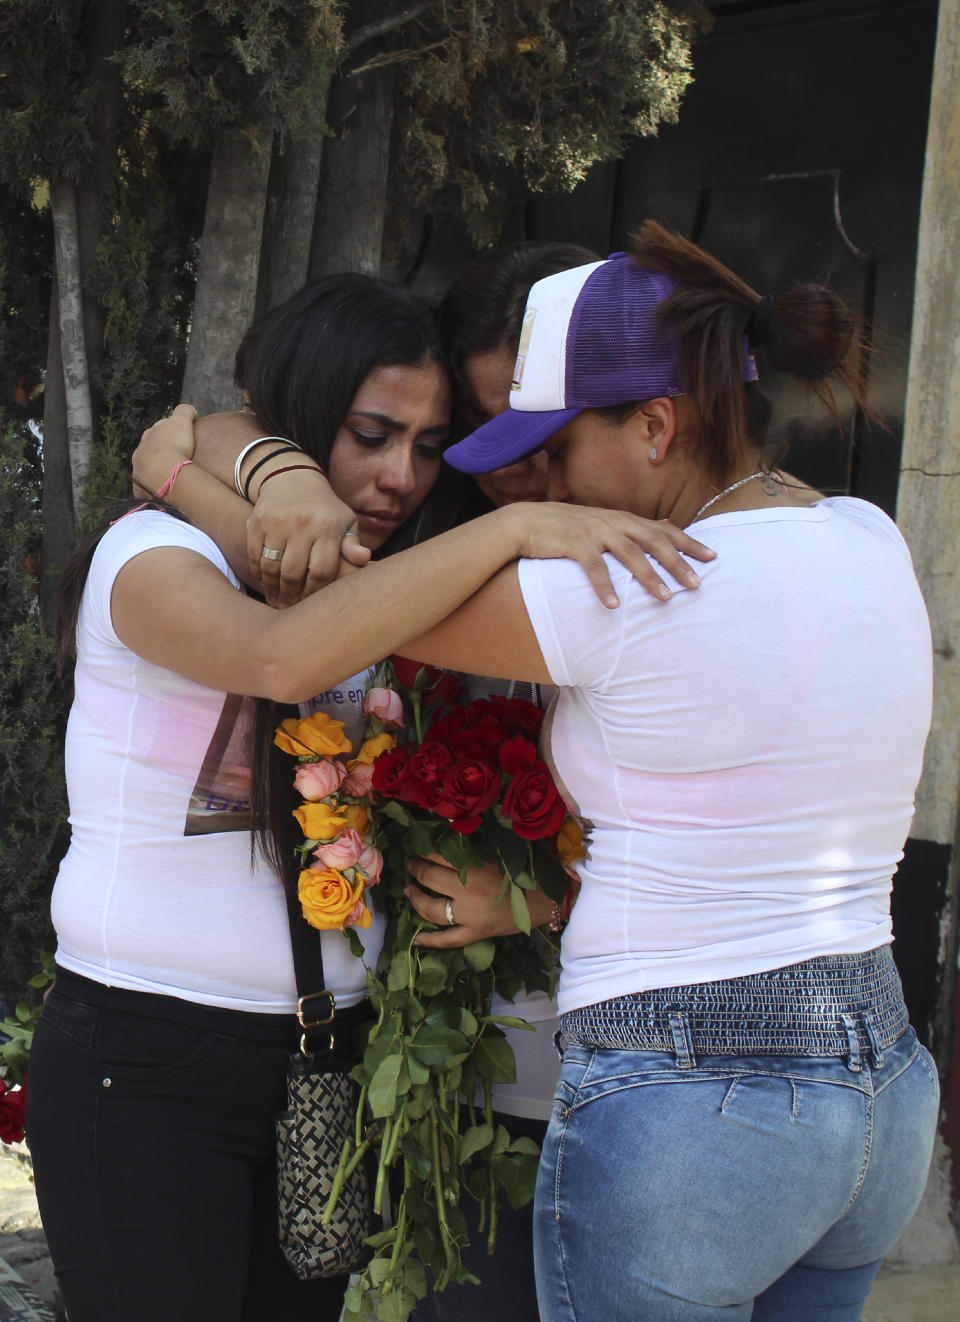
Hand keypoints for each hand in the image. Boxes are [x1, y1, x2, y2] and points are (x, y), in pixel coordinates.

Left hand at [133, 404, 196, 496]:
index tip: (184, 436)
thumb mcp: (182, 421)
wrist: (165, 474)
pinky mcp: (142, 491)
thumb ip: (186, 411)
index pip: (160, 430)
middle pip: (152, 450)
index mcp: (148, 436)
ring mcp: (139, 473)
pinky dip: (157, 487)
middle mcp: (139, 453)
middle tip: (179, 455)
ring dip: (158, 470)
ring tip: (173, 475)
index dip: (173, 431)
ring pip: (149, 470)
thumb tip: (191, 411)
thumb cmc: (175, 446)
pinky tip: (168, 489)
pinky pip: (150, 488)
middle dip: (162, 451)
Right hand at [246, 472, 370, 607]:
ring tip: (277, 601)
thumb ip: (353, 544)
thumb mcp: (346, 522)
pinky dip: (258, 573)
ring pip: (271, 567)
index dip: (314, 592)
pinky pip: (255, 556)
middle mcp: (302, 523)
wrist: (292, 478)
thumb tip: (364, 559)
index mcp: (328, 527)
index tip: (311, 603)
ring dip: (272, 588)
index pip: (321, 571)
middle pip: (293, 573)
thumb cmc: (325, 510)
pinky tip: (265, 583)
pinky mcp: (257, 522)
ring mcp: (277, 522)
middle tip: (289, 607)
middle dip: (291, 595)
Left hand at [407, 854, 553, 947]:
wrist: (546, 900)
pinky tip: (414, 939)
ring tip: (409, 891)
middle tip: (412, 865)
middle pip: (430, 879)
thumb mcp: (497, 855)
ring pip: (432, 910)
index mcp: (475, 868)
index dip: (426, 850)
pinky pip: (448, 941)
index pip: (439, 855)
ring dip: (416, 899)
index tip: (421, 847)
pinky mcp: (475, 934)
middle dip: (417, 870)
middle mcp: (468, 893)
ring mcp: (469, 917)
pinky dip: (429, 941)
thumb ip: (472, 853)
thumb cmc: (525, 873)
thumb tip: (446, 844)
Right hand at [502, 501, 715, 607]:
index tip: (713, 557)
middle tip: (697, 584)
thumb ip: (633, 527)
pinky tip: (614, 606)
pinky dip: (604, 586)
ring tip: (665, 599)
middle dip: (677, 563)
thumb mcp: (602, 523)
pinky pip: (593, 566)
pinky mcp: (573, 542)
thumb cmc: (564, 528)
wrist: (523, 523)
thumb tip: (665, 526)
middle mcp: (613, 521)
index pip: (664, 530)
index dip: (689, 543)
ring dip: (648, 577)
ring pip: (629, 554)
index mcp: (622, 518)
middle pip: (653, 542)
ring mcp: (593, 530)